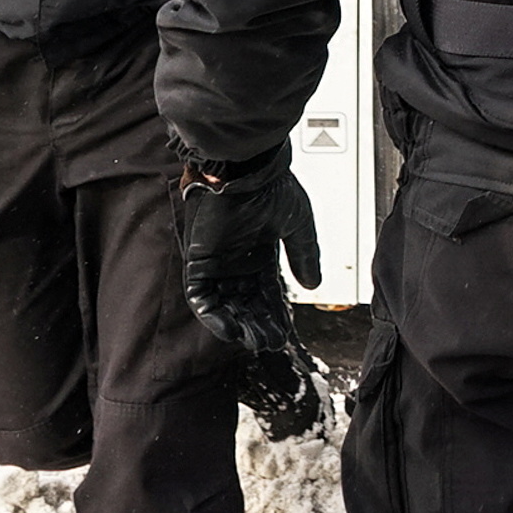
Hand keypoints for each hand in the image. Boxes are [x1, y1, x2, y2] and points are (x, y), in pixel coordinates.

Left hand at [179, 146, 326, 437]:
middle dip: (259, 325)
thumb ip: (304, 255)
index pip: (267, 292)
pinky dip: (214, 316)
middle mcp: (237, 259)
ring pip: (225, 305)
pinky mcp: (198, 261)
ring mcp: (216, 262)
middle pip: (246, 303)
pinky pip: (201, 297)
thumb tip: (313, 285)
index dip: (276, 314)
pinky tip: (231, 331)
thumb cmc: (271, 186)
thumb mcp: (297, 224)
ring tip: (255, 342)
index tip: (285, 332)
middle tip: (271, 343)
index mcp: (259, 251)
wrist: (246, 169)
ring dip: (238, 325)